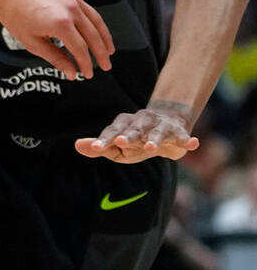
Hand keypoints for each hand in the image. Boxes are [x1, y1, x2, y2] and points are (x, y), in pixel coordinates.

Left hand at [0, 0, 113, 79]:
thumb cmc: (14, 16)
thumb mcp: (32, 43)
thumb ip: (56, 58)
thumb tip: (72, 73)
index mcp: (60, 23)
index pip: (81, 49)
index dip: (87, 64)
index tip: (88, 74)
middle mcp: (69, 7)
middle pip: (93, 35)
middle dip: (101, 53)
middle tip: (106, 66)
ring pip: (95, 18)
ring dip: (103, 35)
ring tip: (108, 49)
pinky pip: (84, 6)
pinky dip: (90, 19)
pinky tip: (92, 29)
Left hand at [74, 101, 198, 161]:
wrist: (168, 122)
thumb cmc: (137, 138)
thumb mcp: (118, 144)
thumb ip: (100, 146)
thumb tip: (77, 146)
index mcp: (124, 124)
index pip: (112, 132)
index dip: (104, 140)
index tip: (96, 148)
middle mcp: (141, 122)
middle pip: (133, 130)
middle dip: (128, 136)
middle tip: (120, 142)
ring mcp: (161, 126)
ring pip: (157, 132)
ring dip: (154, 139)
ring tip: (151, 147)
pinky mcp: (179, 132)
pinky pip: (184, 136)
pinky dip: (189, 140)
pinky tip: (193, 143)